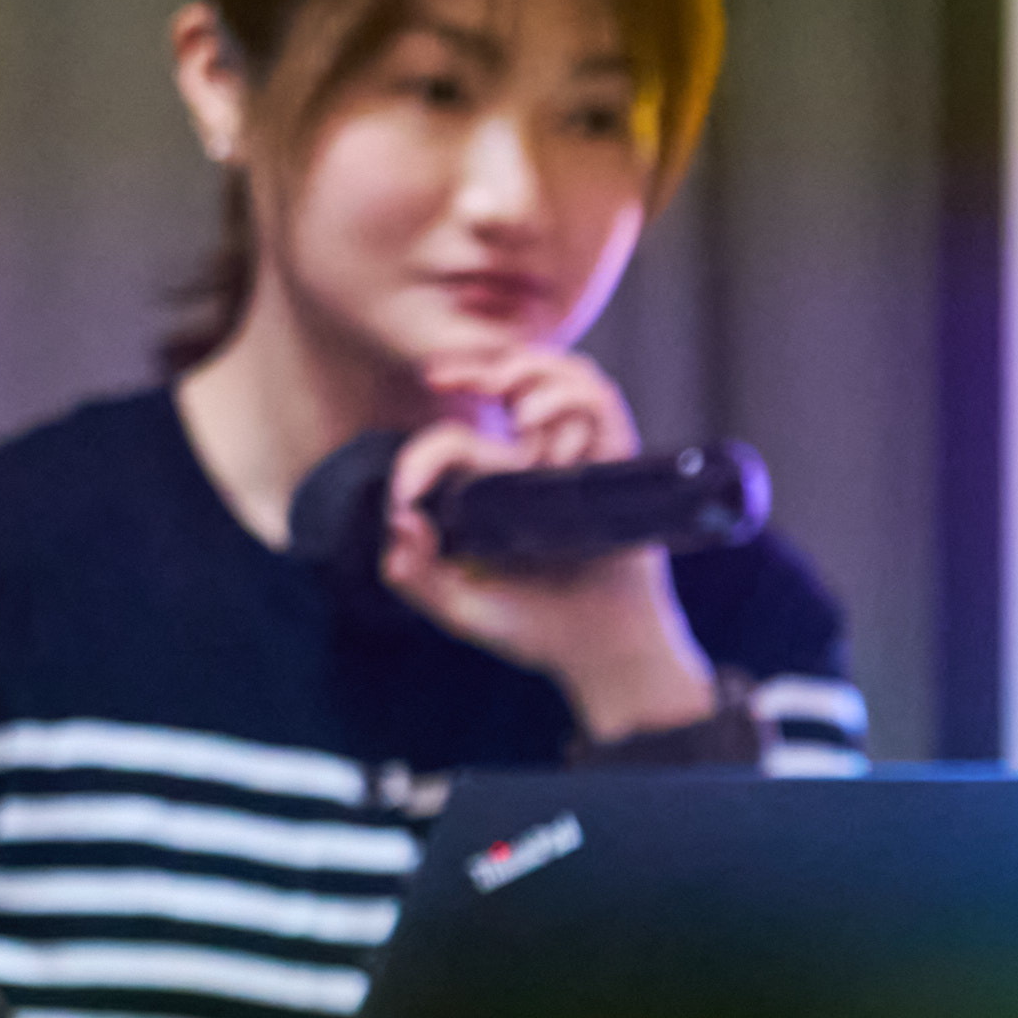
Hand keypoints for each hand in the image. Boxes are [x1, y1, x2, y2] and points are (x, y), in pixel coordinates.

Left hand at [378, 339, 719, 741]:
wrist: (603, 654)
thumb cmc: (539, 632)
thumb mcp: (463, 611)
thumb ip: (417, 579)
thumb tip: (400, 520)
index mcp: (500, 489)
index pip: (453, 443)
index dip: (419, 455)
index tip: (403, 495)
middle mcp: (542, 465)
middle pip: (518, 378)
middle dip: (475, 363)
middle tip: (437, 374)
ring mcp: (584, 462)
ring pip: (567, 376)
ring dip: (531, 369)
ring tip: (505, 393)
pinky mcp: (618, 466)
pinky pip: (602, 405)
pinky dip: (568, 396)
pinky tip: (531, 419)